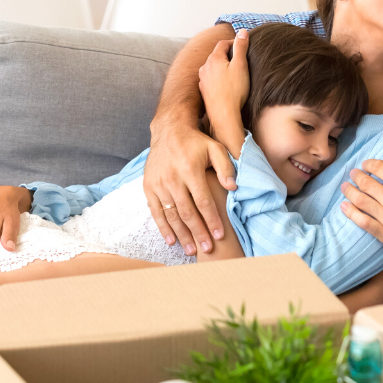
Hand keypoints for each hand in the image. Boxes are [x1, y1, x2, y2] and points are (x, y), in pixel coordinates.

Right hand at [143, 114, 236, 255]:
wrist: (169, 131)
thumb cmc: (196, 142)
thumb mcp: (215, 148)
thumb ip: (226, 166)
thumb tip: (233, 187)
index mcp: (190, 170)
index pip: (203, 201)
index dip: (211, 220)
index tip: (220, 235)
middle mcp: (172, 179)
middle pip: (187, 212)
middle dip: (198, 233)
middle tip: (207, 249)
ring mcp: (158, 184)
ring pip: (171, 215)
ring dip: (181, 234)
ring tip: (191, 250)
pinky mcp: (148, 187)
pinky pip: (155, 211)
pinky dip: (163, 227)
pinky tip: (171, 241)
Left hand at [198, 28, 249, 120]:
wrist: (224, 115)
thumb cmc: (234, 90)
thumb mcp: (241, 65)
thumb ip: (241, 47)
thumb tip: (242, 32)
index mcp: (213, 59)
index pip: (223, 43)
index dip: (233, 42)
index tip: (242, 46)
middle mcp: (205, 67)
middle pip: (216, 55)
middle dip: (227, 55)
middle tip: (240, 59)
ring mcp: (202, 80)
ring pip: (213, 68)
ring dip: (222, 67)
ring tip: (233, 73)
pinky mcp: (204, 91)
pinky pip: (211, 79)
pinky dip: (218, 79)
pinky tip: (226, 85)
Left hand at [340, 146, 382, 258]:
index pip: (379, 168)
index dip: (369, 164)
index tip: (365, 165)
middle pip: (366, 184)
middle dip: (356, 176)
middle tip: (353, 174)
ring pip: (361, 201)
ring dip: (349, 192)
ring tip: (345, 187)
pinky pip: (363, 222)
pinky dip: (351, 213)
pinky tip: (344, 206)